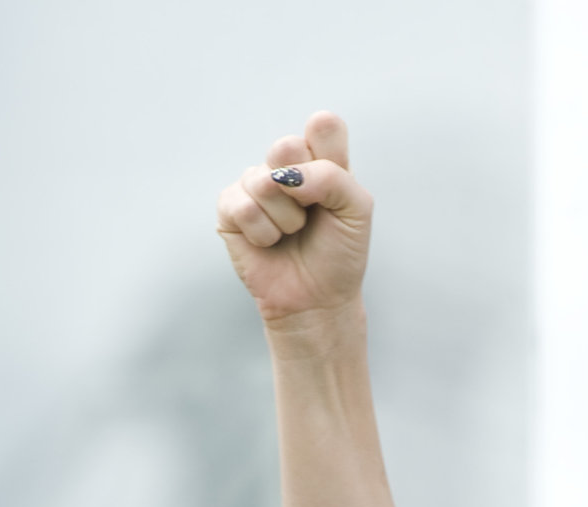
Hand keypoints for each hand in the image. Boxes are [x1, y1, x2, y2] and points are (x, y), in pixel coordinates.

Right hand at [215, 112, 371, 326]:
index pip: (323, 125)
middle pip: (286, 146)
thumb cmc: (339, 254)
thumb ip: (333, 176)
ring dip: (285, 220)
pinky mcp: (230, 208)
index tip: (334, 190)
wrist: (317, 300)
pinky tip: (270, 243)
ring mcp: (255, 184)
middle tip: (310, 214)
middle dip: (303, 189)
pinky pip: (242, 206)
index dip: (329, 155)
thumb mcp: (356, 210)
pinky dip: (263, 233)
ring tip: (291, 234)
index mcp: (321, 158)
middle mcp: (287, 166)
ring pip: (264, 182)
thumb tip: (286, 174)